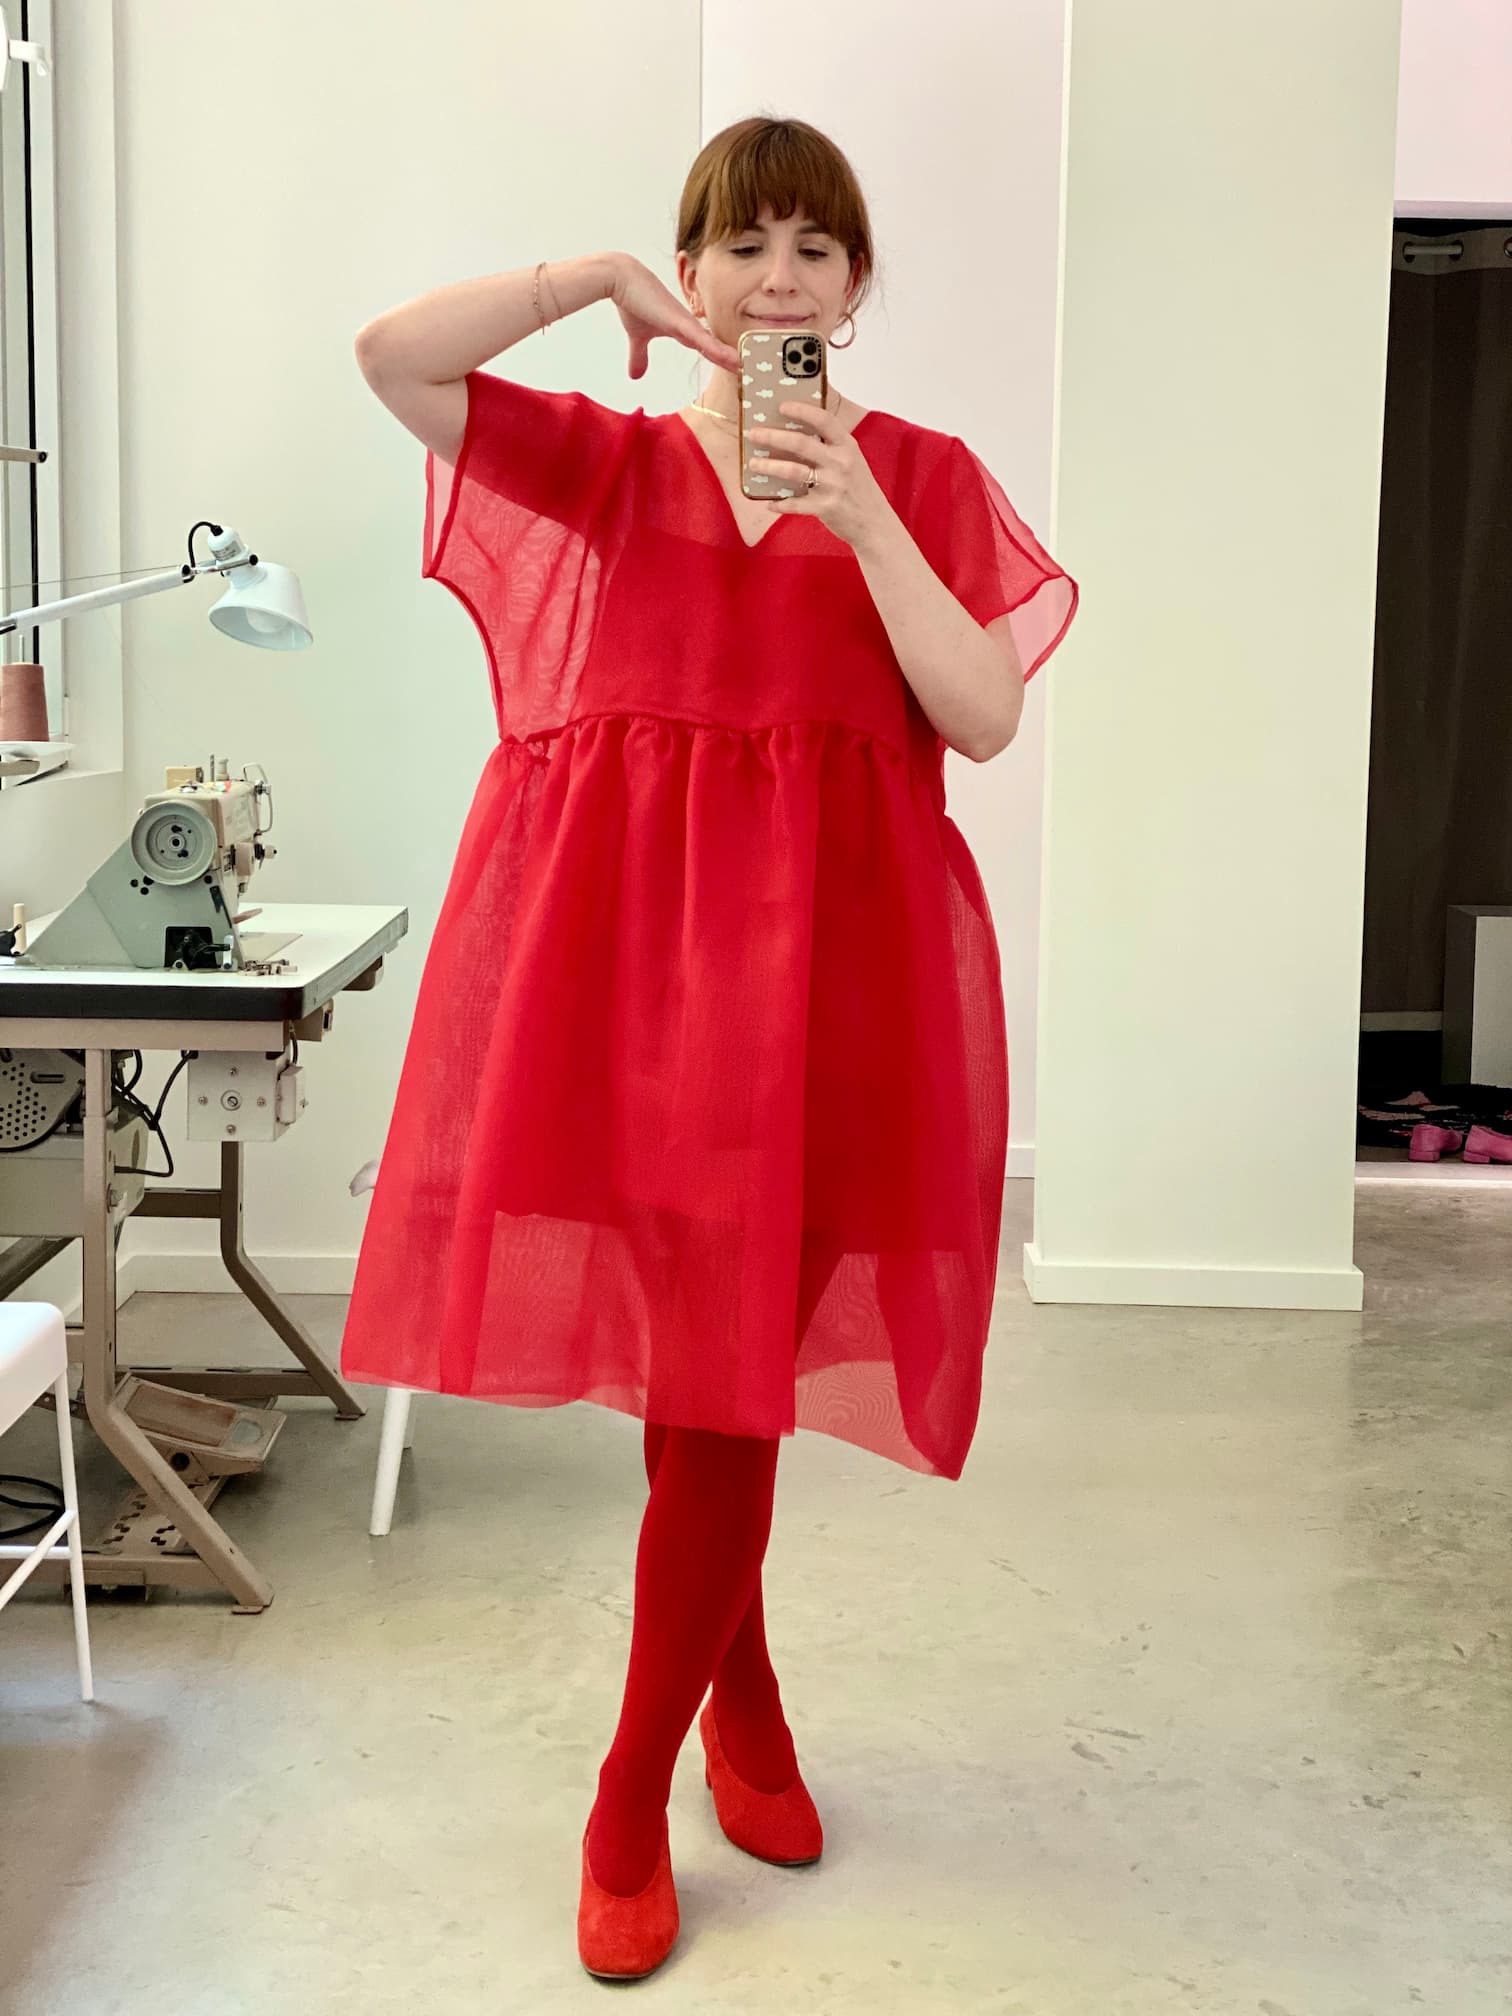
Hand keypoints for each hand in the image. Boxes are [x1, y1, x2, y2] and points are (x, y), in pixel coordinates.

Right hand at [608, 256, 740, 379]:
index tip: (738, 372)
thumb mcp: (637, 337)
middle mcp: (690, 328)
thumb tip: (635, 376)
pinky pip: (704, 341)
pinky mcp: (680, 322)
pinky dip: (720, 352)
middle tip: (755, 375)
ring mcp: (687, 325)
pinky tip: (735, 361)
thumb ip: (640, 356)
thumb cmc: (632, 301)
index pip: (709, 349)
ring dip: (733, 360)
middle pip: (718, 349)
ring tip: (752, 372)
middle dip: (735, 362)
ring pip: (716, 347)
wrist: (621, 279)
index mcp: (684, 331)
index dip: (724, 360)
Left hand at [747, 402, 891, 549]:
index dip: (802, 410)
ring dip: (768, 467)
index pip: (824, 420)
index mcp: (847, 446)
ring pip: (793, 471)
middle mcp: (841, 462)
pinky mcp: (826, 508)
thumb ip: (830, 447)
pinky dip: (780, 503)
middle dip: (772, 437)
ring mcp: (833, 485)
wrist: (875, 523)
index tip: (781, 406)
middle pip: (801, 443)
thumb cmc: (858, 489)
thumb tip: (794, 434)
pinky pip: (795, 503)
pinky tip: (769, 502)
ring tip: (752, 464)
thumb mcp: (851, 461)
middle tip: (754, 434)